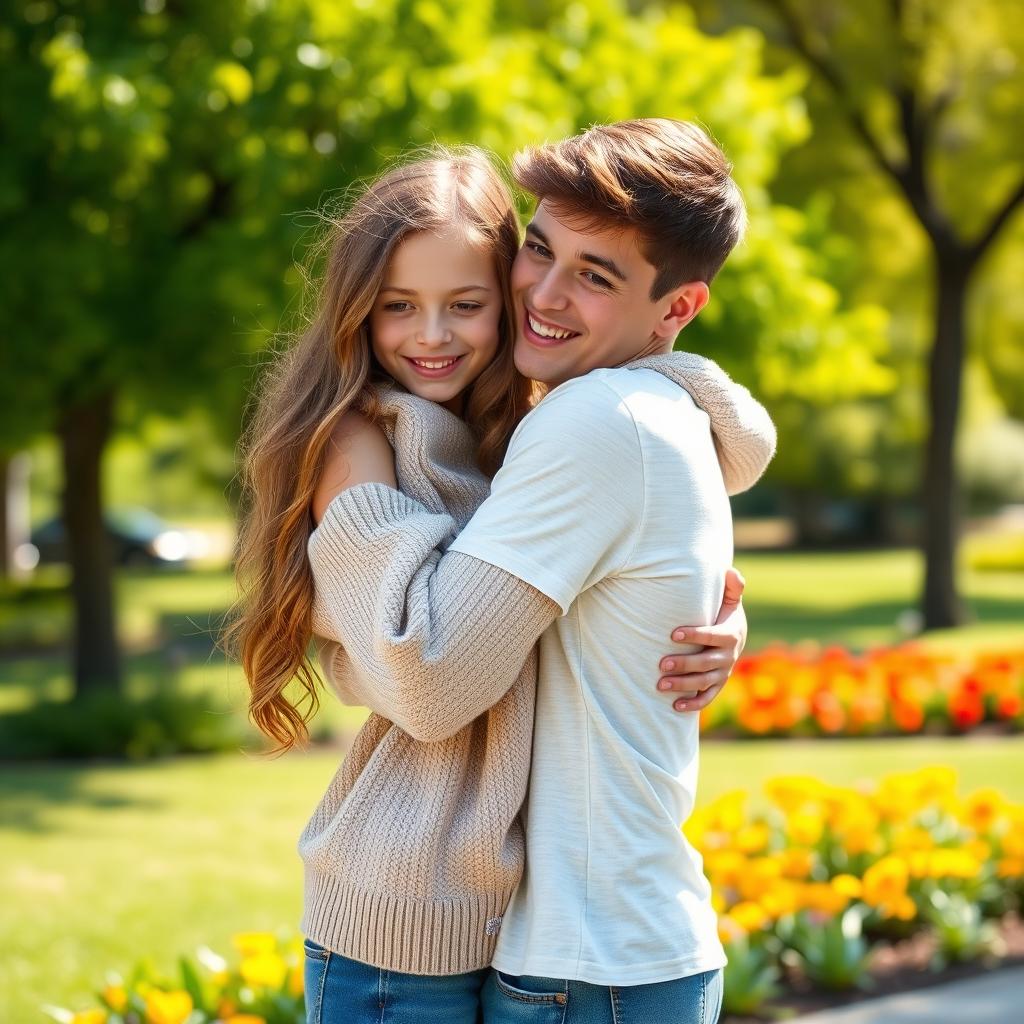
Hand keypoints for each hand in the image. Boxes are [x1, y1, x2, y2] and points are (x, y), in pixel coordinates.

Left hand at [657, 567, 746, 712]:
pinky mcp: (717, 685)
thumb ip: (731, 587)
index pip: (712, 636)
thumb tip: (730, 572)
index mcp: (731, 634)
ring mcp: (723, 672)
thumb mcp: (730, 600)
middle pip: (705, 663)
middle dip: (684, 664)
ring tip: (660, 685)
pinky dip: (693, 704)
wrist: (734, 636)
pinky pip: (707, 697)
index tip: (673, 634)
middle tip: (661, 664)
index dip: (694, 635)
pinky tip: (675, 706)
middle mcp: (729, 656)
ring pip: (703, 682)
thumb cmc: (724, 615)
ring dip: (683, 685)